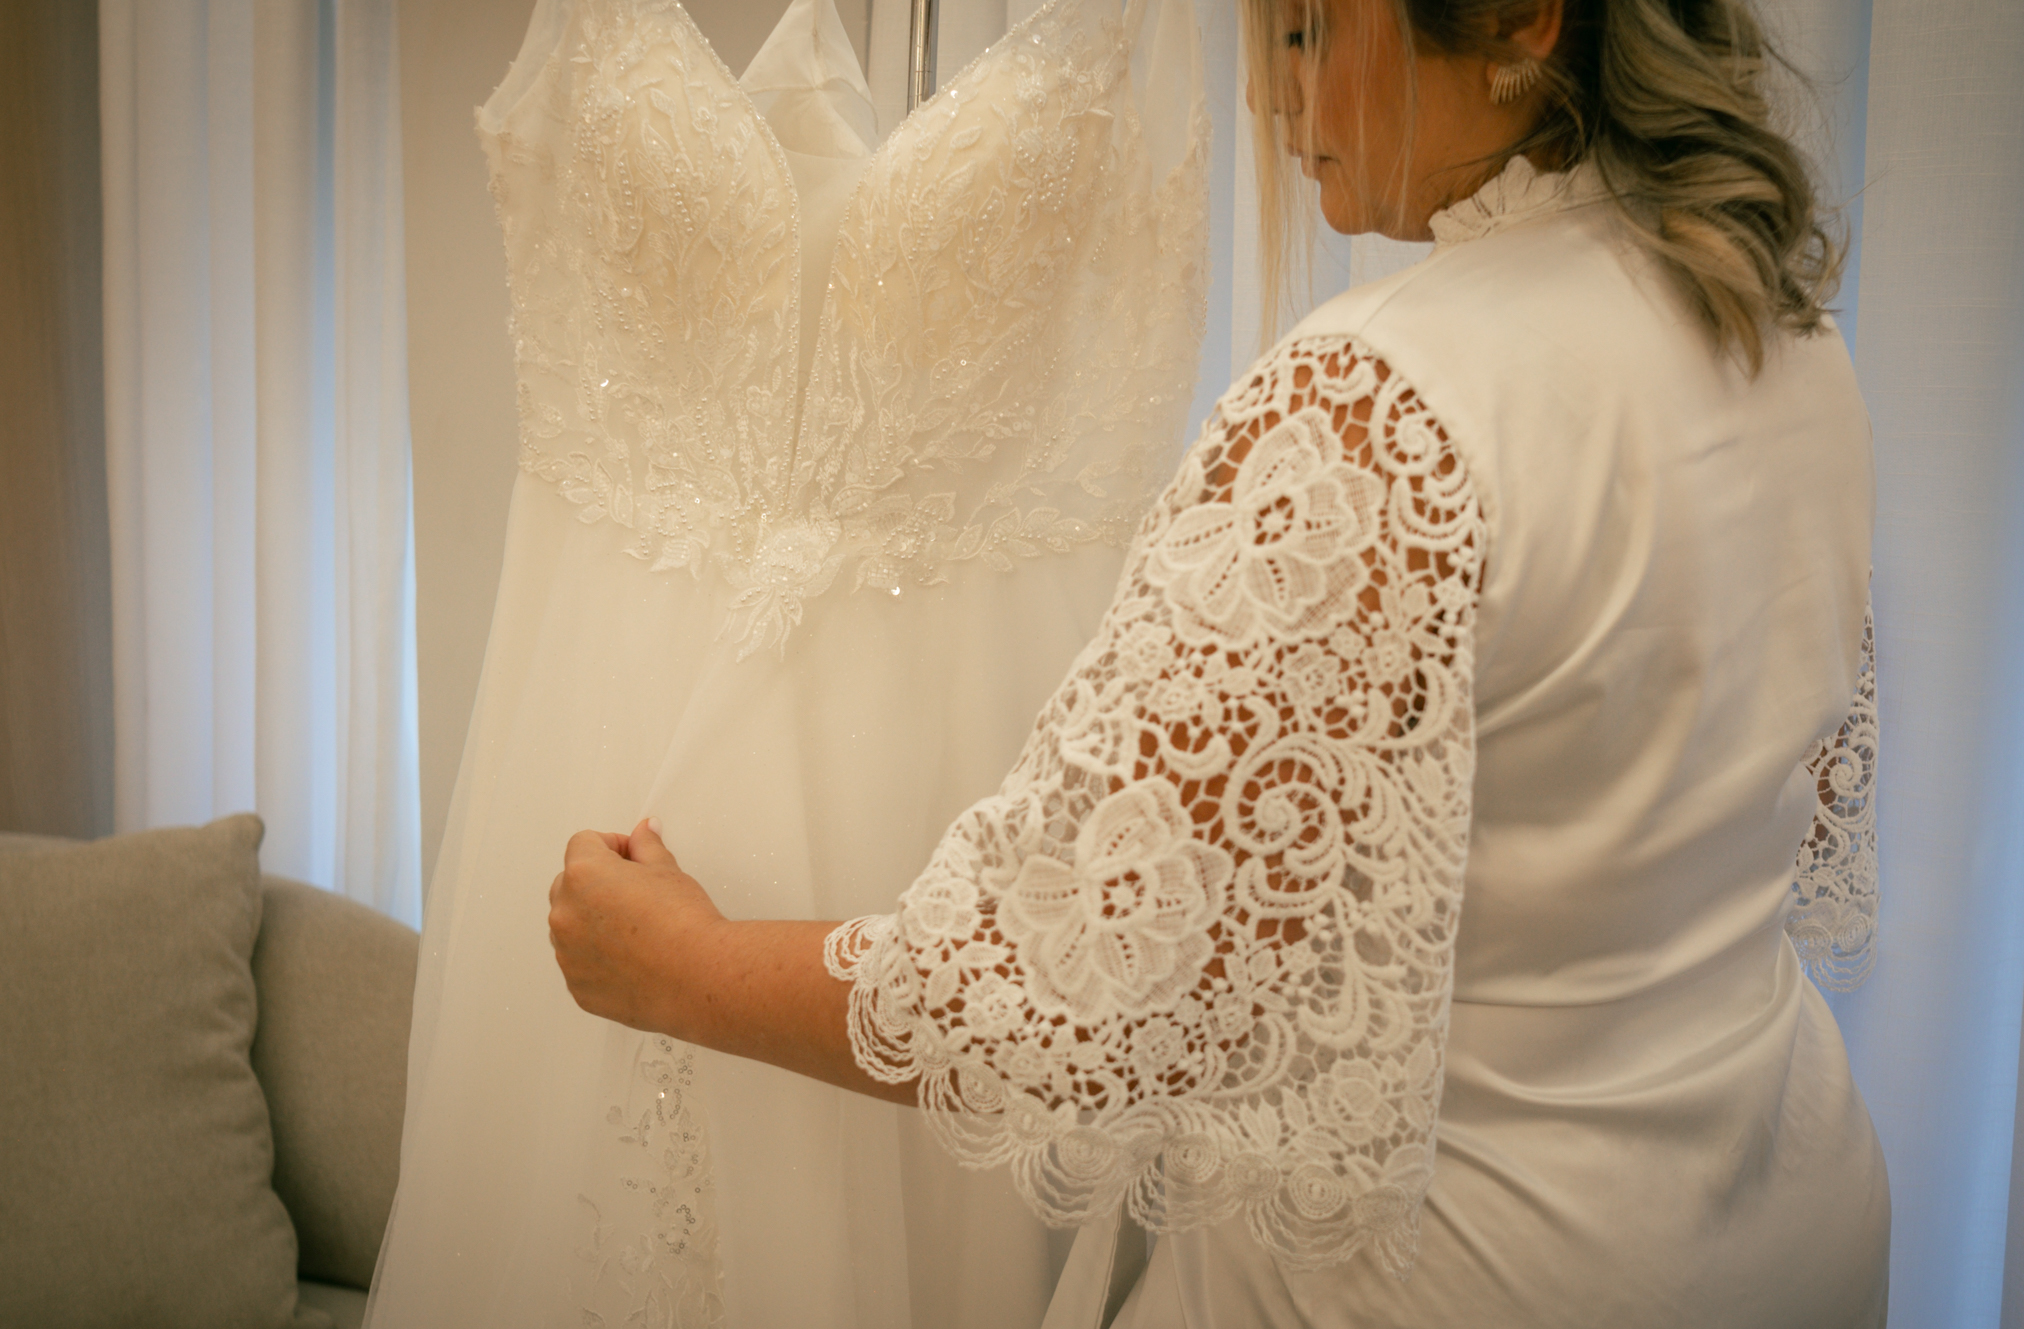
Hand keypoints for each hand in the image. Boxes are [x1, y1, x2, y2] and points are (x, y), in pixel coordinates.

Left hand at [548, 818, 725, 1036]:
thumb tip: (643, 834)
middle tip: (635, 893)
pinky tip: (633, 958)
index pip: (583, 844)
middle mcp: (566, 913)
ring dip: (593, 922)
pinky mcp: (577, 985)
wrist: (698, 977)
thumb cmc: (684, 926)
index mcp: (584, 875)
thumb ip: (646, 847)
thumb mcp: (668, 871)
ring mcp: (567, 953)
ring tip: (636, 930)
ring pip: (571, 926)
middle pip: (569, 884)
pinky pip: (579, 962)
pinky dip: (597, 958)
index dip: (612, 847)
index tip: (630, 857)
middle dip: (597, 884)